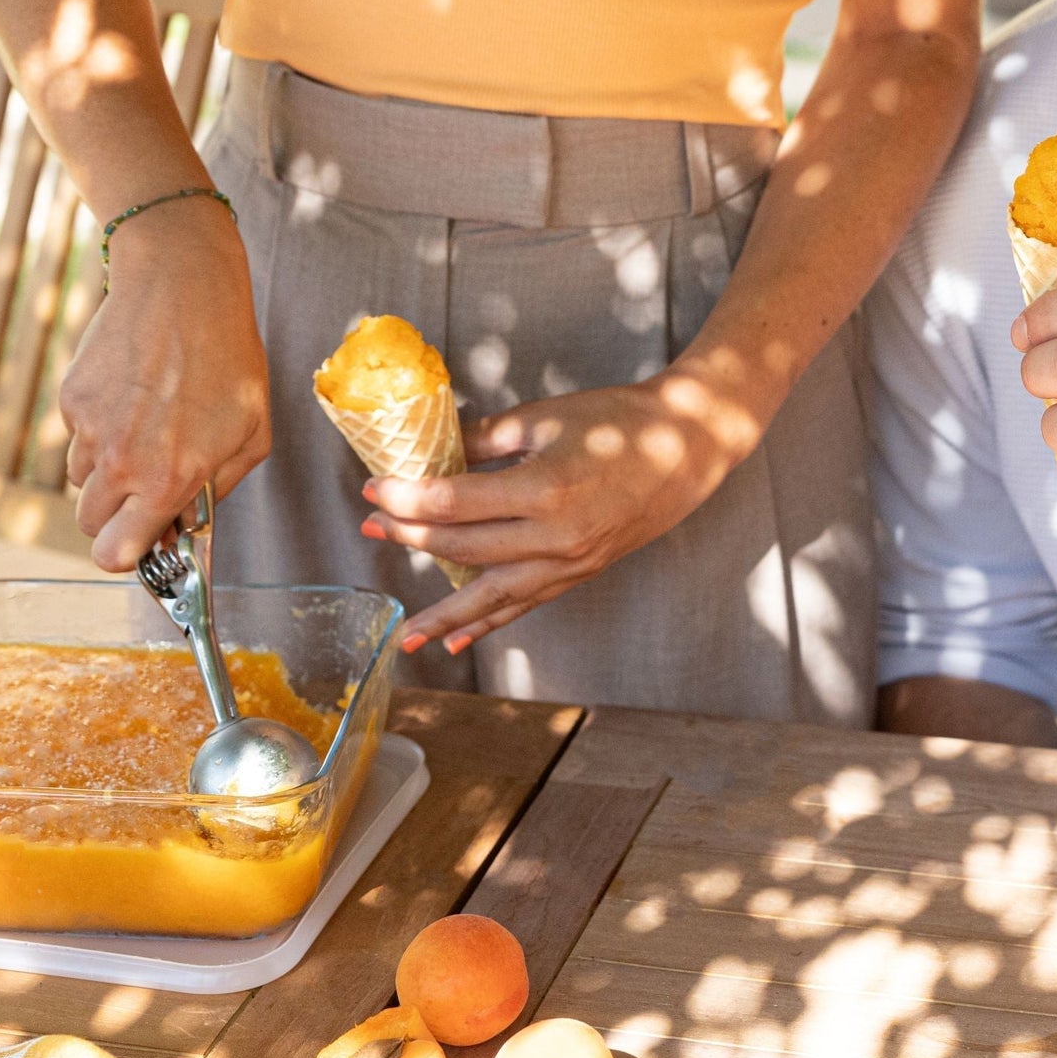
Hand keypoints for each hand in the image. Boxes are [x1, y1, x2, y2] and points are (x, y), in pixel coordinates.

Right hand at [62, 204, 270, 569]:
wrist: (182, 287)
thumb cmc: (227, 358)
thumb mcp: (251, 434)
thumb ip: (218, 489)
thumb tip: (189, 523)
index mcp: (165, 480)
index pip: (115, 556)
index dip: (127, 556)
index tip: (141, 544)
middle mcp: (119, 462)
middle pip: (90, 525)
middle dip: (116, 517)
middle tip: (146, 488)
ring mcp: (88, 429)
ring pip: (81, 480)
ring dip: (107, 471)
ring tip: (148, 429)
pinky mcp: (71, 398)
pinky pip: (78, 435)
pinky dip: (100, 427)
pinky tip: (134, 395)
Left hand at [359, 369, 762, 650]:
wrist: (687, 446)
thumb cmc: (620, 421)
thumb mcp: (544, 417)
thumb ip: (485, 438)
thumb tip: (436, 450)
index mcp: (543, 489)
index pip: (453, 503)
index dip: (405, 499)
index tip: (371, 491)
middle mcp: (554, 537)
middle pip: (462, 549)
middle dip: (409, 539)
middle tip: (370, 528)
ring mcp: (569, 563)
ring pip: (490, 596)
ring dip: (442, 612)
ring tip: (403, 631)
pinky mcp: (580, 574)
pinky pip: (524, 605)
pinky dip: (488, 624)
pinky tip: (455, 640)